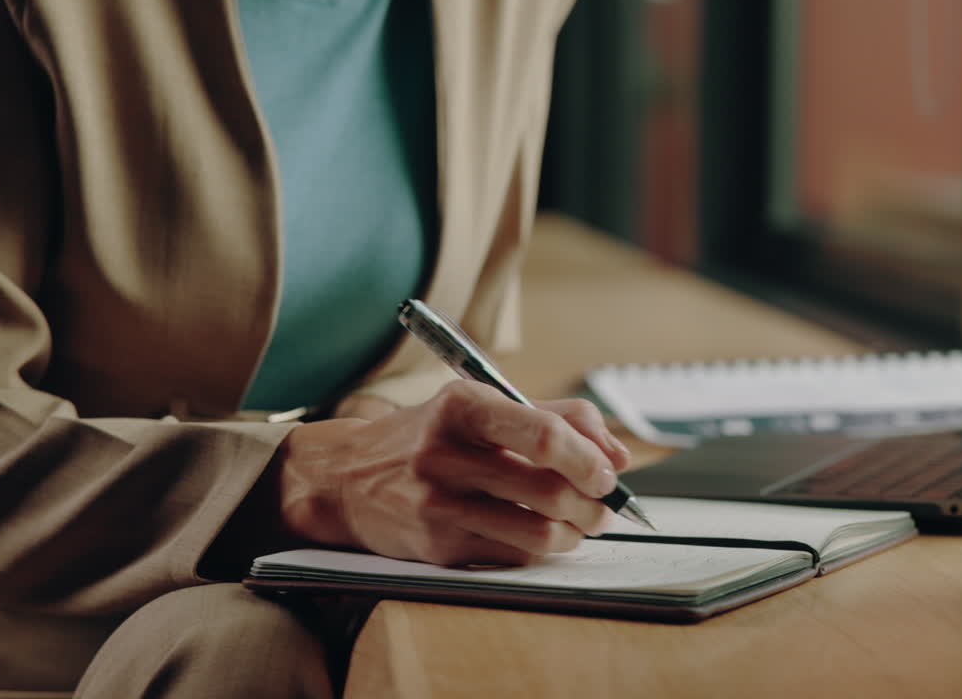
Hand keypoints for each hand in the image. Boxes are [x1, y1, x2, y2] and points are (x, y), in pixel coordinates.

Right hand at [274, 380, 631, 565]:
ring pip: (538, 532)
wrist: (344, 478)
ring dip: (575, 532)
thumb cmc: (427, 439)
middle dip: (594, 503)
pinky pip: (513, 555)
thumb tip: (616, 453)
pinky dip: (541, 549)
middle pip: (548, 489)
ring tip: (580, 524)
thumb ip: (553, 416)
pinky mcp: (437, 546)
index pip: (543, 435)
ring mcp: (439, 504)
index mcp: (461, 408)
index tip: (608, 472)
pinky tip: (541, 537)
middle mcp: (445, 455)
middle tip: (605, 505)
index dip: (589, 459)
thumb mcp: (478, 406)